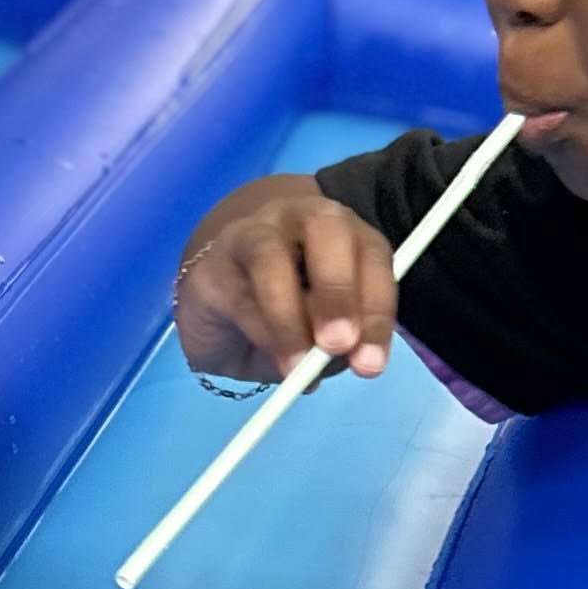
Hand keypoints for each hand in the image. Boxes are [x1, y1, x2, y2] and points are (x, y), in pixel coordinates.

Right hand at [174, 179, 397, 385]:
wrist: (222, 318)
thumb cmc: (289, 321)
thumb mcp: (325, 336)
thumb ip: (341, 340)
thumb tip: (346, 352)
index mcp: (343, 232)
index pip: (372, 254)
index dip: (377, 308)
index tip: (370, 363)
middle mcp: (299, 219)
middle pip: (325, 227)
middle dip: (337, 289)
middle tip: (339, 345)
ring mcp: (251, 234)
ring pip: (270, 256)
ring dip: (289, 315)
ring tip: (299, 369)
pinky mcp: (210, 264)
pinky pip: (237, 294)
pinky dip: (259, 331)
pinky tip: (268, 359)